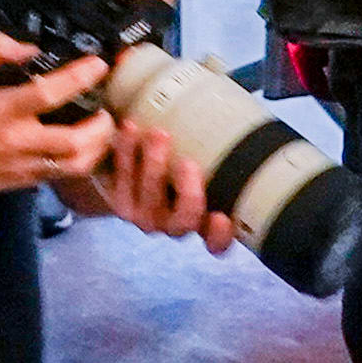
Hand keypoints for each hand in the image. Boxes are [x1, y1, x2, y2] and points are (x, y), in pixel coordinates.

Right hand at [0, 37, 116, 198]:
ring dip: (97, 149)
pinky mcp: (21, 182)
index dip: (80, 77)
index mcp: (2, 109)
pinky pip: (60, 175)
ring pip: (75, 166)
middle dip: (101, 126)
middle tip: (108, 110)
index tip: (99, 65)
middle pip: (75, 141)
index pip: (50, 93)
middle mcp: (17, 141)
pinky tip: (83, 147)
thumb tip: (30, 46)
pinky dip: (79, 161)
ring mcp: (21, 166)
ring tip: (102, 131)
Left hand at [85, 120, 242, 254]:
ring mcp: (145, 216)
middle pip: (184, 219)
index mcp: (202, 220)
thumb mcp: (206, 160)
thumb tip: (242, 122)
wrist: (129, 170)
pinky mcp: (120, 202)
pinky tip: (130, 128)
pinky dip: (127, 151)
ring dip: (155, 164)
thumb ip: (220, 154)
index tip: (222, 217)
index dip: (220, 235)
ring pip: (150, 197)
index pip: (216, 240)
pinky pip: (123, 178)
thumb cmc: (179, 163)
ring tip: (158, 134)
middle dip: (188, 193)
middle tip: (189, 164)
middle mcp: (174, 224)